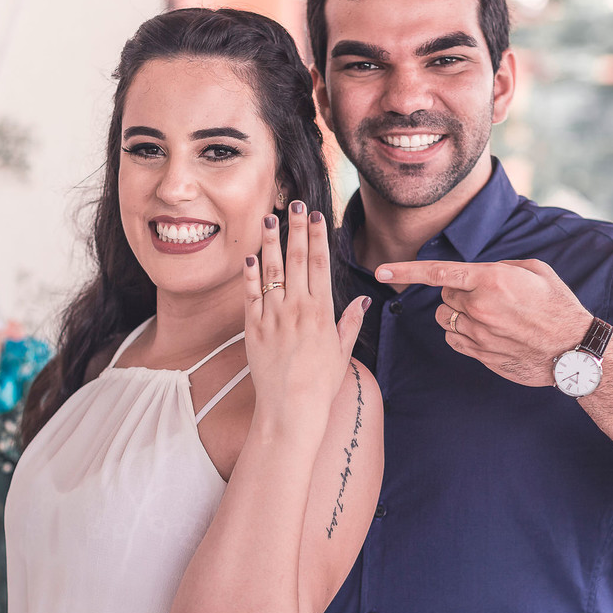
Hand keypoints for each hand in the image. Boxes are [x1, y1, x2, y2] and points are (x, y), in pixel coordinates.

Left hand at [244, 201, 369, 419]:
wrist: (291, 408)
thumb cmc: (320, 383)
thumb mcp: (342, 352)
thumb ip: (350, 322)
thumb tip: (361, 299)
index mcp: (321, 312)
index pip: (319, 264)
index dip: (318, 237)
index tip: (318, 216)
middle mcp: (296, 309)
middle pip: (296, 259)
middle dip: (297, 229)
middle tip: (297, 203)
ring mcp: (273, 317)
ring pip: (271, 271)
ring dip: (271, 241)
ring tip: (270, 218)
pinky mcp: (253, 329)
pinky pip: (250, 295)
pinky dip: (250, 274)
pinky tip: (250, 255)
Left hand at [376, 259, 591, 386]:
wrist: (573, 349)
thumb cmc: (558, 305)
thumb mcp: (535, 270)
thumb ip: (499, 267)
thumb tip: (480, 273)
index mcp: (490, 280)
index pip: (437, 273)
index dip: (405, 271)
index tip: (381, 271)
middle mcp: (478, 307)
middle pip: (444, 297)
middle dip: (458, 295)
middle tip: (489, 298)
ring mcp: (477, 334)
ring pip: (445, 320)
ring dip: (457, 315)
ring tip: (488, 317)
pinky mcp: (480, 355)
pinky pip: (453, 340)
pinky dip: (462, 334)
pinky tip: (487, 333)